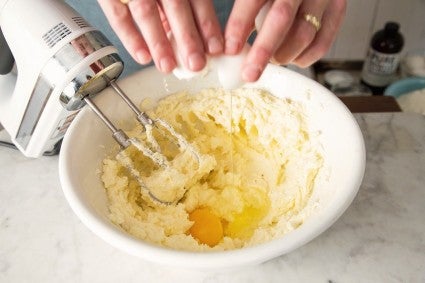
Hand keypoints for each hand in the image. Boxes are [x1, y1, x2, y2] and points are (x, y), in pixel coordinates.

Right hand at [97, 0, 223, 72]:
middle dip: (187, 37)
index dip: (207, 24)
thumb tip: (195, 40)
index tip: (216, 49)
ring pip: (147, 12)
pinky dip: (131, 38)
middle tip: (196, 63)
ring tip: (168, 66)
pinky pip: (119, 16)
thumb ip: (180, 6)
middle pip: (176, 6)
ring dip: (159, 42)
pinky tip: (143, 57)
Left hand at [224, 0, 345, 81]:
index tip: (230, 49)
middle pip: (281, 18)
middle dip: (263, 51)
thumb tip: (229, 47)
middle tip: (249, 73)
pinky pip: (321, 44)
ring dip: (283, 56)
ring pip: (303, 35)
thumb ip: (246, 12)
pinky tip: (291, 57)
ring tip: (271, 60)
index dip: (240, 25)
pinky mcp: (338, 9)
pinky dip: (303, 58)